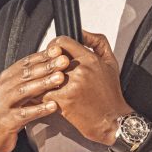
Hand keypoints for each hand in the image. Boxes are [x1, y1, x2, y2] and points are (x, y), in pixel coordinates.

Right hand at [0, 46, 70, 151]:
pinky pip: (25, 114)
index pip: (26, 63)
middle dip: (46, 66)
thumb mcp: (17, 92)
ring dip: (44, 84)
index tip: (60, 50)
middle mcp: (2, 88)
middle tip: (64, 60)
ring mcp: (3, 105)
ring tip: (61, 78)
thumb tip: (54, 61)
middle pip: (26, 74)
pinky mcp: (7, 121)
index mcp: (6, 78)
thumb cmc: (10, 111)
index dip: (42, 56)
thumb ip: (31, 79)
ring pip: (24, 91)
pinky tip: (54, 106)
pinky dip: (39, 109)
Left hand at [44, 30, 131, 144]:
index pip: (63, 42)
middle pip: (51, 57)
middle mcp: (79, 71)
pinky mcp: (63, 101)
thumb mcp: (110, 62)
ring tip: (39, 79)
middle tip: (45, 66)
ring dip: (40, 77)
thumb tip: (81, 31)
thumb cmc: (110, 93)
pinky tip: (41, 94)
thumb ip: (98, 42)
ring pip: (44, 75)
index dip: (54, 45)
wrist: (111, 120)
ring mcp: (70, 86)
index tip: (52, 51)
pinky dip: (40, 93)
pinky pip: (43, 92)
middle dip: (45, 61)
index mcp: (89, 59)